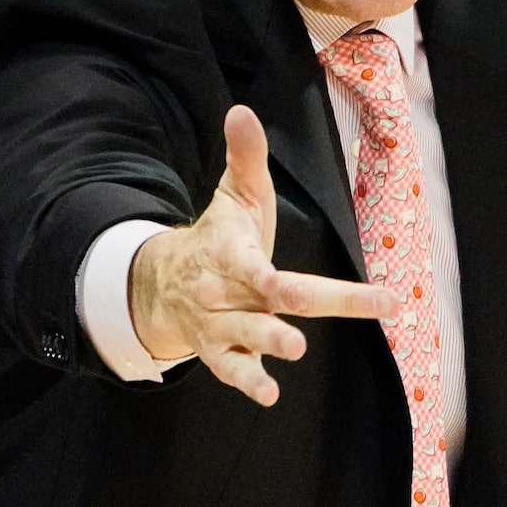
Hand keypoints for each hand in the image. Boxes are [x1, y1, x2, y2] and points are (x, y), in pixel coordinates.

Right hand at [128, 105, 393, 400]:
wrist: (160, 281)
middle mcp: (228, 291)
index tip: (345, 292)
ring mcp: (220, 324)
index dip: (301, 282)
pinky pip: (230, 369)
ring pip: (245, 338)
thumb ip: (245, 157)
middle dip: (309, 307)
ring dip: (266, 345)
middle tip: (330, 323)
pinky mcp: (216, 351)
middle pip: (273, 301)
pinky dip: (247, 382)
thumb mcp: (234, 196)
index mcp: (235, 253)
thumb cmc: (217, 238)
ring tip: (292, 350)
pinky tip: (267, 395)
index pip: (268, 267)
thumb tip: (242, 110)